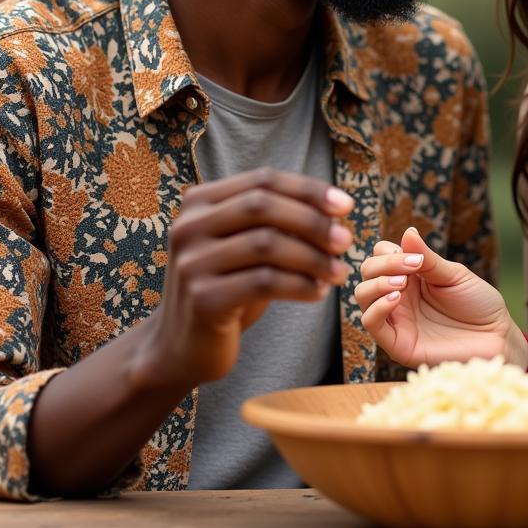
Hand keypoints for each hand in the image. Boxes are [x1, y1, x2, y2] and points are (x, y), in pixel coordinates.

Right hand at [136, 167, 354, 389]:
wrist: (181, 347)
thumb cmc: (228, 287)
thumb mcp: (247, 247)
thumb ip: (278, 222)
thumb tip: (337, 210)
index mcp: (200, 202)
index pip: (263, 180)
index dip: (309, 190)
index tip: (346, 206)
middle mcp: (189, 226)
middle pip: (263, 206)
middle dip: (312, 221)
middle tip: (345, 241)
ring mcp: (191, 262)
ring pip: (266, 244)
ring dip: (313, 257)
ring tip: (339, 273)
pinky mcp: (202, 299)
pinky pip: (264, 282)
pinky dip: (299, 285)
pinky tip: (318, 293)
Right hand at [355, 227, 526, 368]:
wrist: (496, 336)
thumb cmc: (478, 303)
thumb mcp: (454, 274)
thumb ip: (427, 258)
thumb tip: (407, 231)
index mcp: (411, 276)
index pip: (380, 254)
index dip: (389, 251)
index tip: (414, 255)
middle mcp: (399, 296)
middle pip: (367, 271)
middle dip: (383, 264)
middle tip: (411, 267)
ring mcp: (396, 319)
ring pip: (362, 295)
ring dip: (377, 283)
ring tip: (402, 283)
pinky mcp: (397, 343)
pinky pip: (370, 323)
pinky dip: (377, 307)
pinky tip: (396, 299)